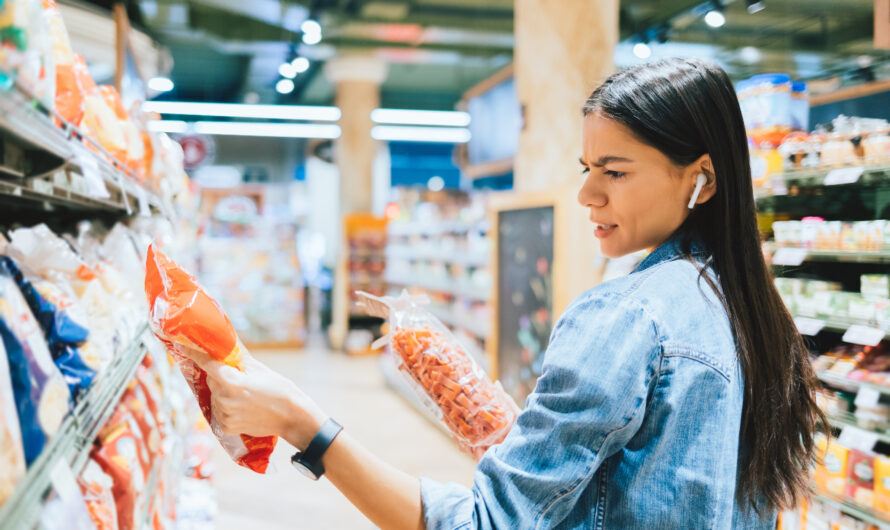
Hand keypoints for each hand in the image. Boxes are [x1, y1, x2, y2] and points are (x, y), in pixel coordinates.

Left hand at [203, 354, 327, 449]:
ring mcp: (224, 415)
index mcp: (232, 381)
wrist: (292, 417)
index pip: (207, 364)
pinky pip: (218, 411)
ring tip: (245, 395)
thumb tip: (226, 345)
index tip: (181, 346)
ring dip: (223, 392)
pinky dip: (226, 407)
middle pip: (212, 380)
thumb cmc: (280, 390)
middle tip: (238, 377)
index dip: (194, 354)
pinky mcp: (226, 427)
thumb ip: (239, 359)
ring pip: (215, 396)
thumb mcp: (260, 370)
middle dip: (220, 376)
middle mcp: (224, 399)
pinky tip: (242, 407)